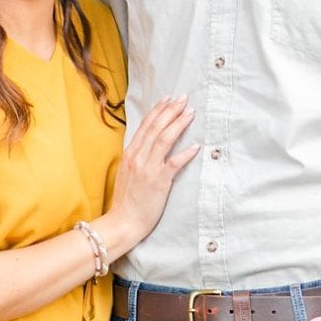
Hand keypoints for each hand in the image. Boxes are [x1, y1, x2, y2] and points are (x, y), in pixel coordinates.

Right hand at [105, 96, 199, 242]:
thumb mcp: (127, 173)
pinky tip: (197, 146)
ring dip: (179, 124)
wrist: (123, 222)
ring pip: (165, 139)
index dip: (159, 110)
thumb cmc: (127, 200)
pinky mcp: (158, 182)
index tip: (169, 98)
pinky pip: (174, 163)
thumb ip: (136, 157)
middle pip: (156, 127)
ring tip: (190, 113)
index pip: (146, 126)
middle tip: (184, 98)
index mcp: (130, 154)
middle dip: (171, 110)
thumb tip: (148, 144)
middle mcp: (138, 157)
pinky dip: (186, 153)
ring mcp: (147, 168)